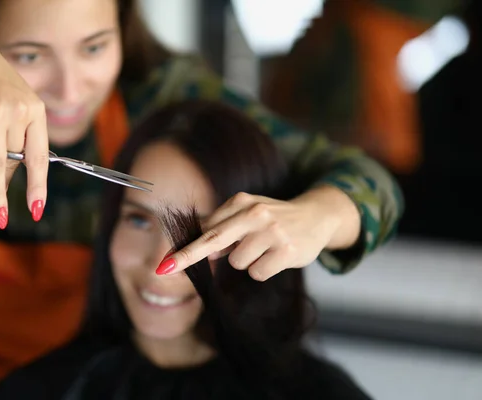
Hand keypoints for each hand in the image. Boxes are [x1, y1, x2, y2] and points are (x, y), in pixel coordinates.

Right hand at [0, 23, 47, 226]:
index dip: (38, 186)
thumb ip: (16, 136)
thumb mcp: (15, 103)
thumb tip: (14, 176)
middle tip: (6, 219)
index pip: (40, 157)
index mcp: (36, 111)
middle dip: (9, 192)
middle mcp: (18, 112)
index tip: (37, 209)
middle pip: (15, 162)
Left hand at [156, 186, 359, 280]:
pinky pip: (258, 272)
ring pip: (238, 262)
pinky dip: (264, 270)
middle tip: (163, 270)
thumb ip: (225, 227)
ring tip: (265, 249)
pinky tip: (277, 257)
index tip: (165, 264)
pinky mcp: (287, 250)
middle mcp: (255, 213)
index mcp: (241, 202)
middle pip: (213, 240)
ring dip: (248, 261)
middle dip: (187, 257)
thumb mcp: (249, 213)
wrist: (317, 216)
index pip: (206, 228)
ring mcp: (272, 231)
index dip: (184, 248)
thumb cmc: (275, 218)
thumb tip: (204, 249)